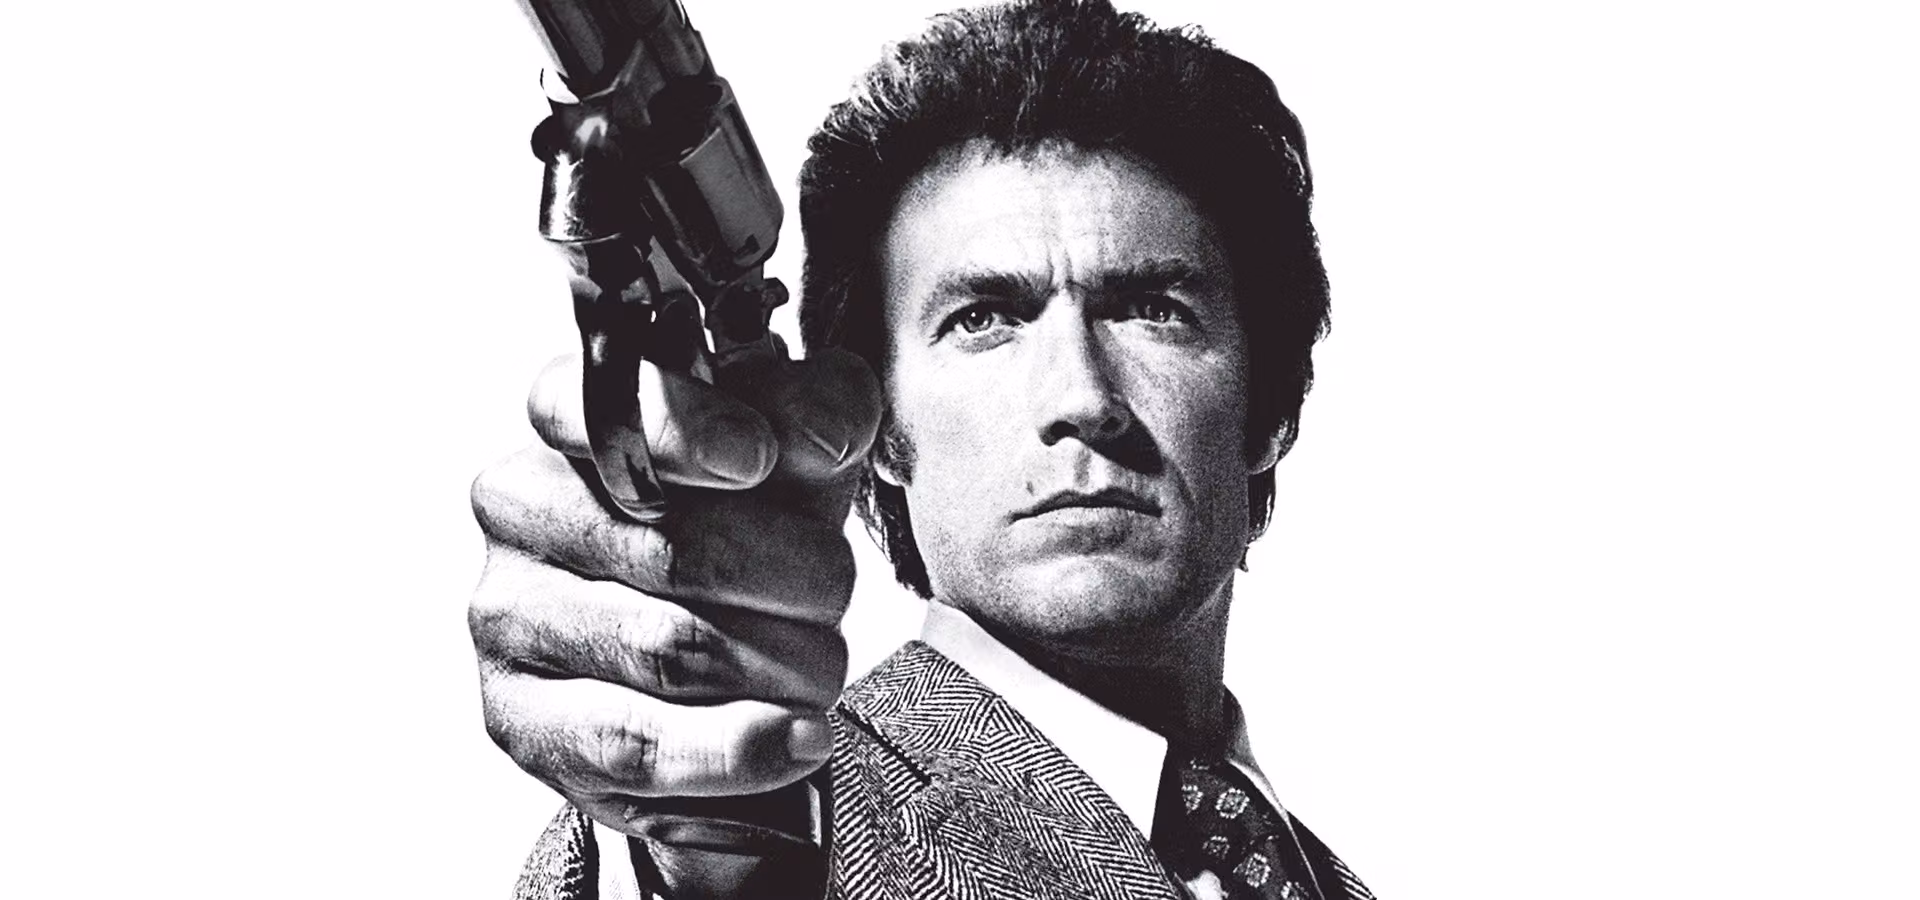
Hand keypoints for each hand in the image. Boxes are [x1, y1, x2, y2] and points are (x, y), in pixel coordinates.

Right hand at [469, 346, 881, 836]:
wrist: (717, 669)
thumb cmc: (751, 533)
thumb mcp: (797, 461)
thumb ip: (819, 415)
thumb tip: (824, 433)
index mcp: (567, 418)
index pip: (595, 405)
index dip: (682, 430)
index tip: (760, 456)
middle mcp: (517, 509)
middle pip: (670, 548)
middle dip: (792, 577)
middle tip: (834, 591)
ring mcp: (509, 619)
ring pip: (666, 648)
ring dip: (782, 664)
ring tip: (821, 665)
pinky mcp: (525, 722)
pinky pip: (641, 744)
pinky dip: (742, 747)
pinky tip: (800, 737)